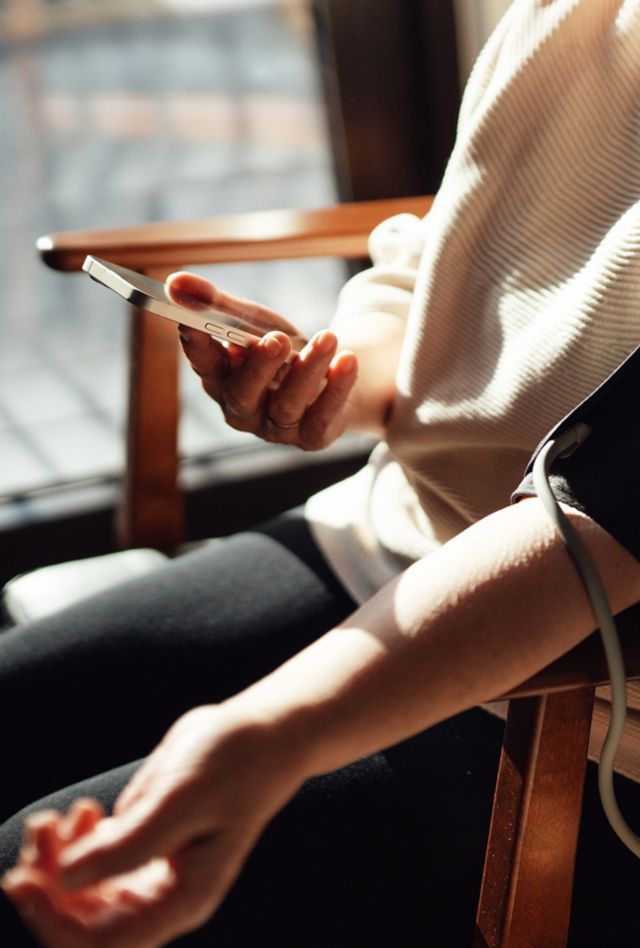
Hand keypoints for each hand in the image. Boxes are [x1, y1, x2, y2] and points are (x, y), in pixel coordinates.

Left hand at [2, 705, 305, 947]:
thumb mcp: (181, 799)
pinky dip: (78, 842)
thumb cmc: (234, 763)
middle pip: (87, 921)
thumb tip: (65, 880)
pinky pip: (99, 860)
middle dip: (50, 885)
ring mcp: (155, 870)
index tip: (24, 880)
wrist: (262, 732)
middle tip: (38, 832)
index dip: (55, 921)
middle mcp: (166, 895)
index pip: (103, 942)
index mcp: (183, 899)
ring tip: (53, 819)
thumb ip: (128, 844)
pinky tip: (83, 812)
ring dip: (58, 861)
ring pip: (87, 891)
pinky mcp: (149, 841)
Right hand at [168, 272, 357, 449]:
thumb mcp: (253, 322)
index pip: (204, 365)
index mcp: (221, 380)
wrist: (333, 377)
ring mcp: (277, 427)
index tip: (192, 322)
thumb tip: (174, 281)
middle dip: (259, 366)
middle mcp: (243, 409)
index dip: (197, 347)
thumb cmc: (283, 350)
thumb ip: (217, 304)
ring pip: (288, 403)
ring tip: (328, 337)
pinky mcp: (312, 436)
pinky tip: (348, 360)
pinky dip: (337, 388)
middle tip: (277, 338)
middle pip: (243, 394)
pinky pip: (323, 416)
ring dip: (308, 369)